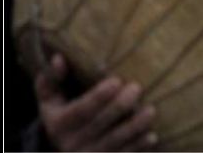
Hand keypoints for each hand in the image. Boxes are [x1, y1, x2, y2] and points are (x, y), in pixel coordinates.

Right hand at [35, 54, 157, 150]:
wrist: (65, 150)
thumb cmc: (62, 114)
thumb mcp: (50, 99)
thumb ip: (51, 78)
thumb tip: (59, 58)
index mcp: (59, 124)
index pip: (80, 110)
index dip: (98, 97)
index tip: (116, 80)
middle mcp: (72, 143)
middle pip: (99, 125)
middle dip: (119, 107)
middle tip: (137, 88)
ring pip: (114, 142)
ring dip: (134, 128)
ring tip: (151, 111)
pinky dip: (138, 147)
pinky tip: (152, 136)